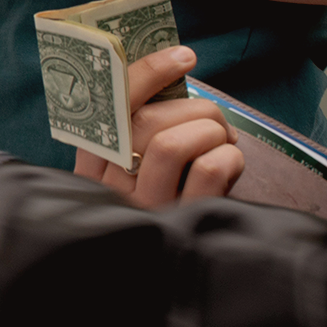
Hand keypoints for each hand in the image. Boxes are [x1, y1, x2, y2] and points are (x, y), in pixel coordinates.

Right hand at [74, 46, 243, 208]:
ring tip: (223, 140)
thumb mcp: (136, 164)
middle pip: (147, 121)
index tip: (182, 55)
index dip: (147, 73)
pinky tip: (232, 162)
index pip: (110, 105)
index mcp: (95, 161)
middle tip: (214, 119)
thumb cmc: (166, 196)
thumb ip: (143, 126)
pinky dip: (229, 156)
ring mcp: (145, 206)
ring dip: (212, 130)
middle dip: (195, 107)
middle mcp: (112, 184)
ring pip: (174, 142)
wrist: (179, 271)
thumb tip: (176, 73)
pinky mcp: (182, 222)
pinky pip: (209, 170)